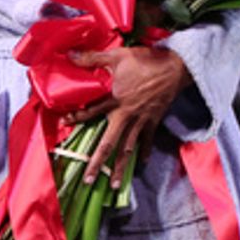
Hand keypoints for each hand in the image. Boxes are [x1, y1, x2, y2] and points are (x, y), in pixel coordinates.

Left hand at [63, 46, 191, 187]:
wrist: (175, 68)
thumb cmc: (144, 61)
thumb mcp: (116, 56)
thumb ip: (92, 58)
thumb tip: (69, 55)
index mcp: (115, 100)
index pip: (91, 112)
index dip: (76, 117)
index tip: (64, 123)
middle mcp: (126, 115)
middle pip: (109, 143)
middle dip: (98, 163)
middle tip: (88, 180)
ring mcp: (141, 121)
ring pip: (128, 149)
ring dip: (120, 167)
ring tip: (113, 184)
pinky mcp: (153, 121)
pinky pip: (147, 141)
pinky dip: (144, 152)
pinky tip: (140, 164)